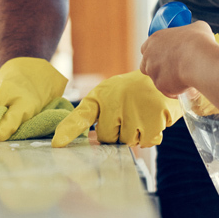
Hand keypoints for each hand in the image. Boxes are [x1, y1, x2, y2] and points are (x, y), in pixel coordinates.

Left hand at [52, 70, 182, 147]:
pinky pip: (148, 141)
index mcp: (100, 96)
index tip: (57, 144)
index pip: (82, 115)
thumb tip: (66, 142)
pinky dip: (152, 135)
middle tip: (127, 116)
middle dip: (117, 133)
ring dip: (136, 135)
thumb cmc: (128, 91)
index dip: (68, 131)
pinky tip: (153, 118)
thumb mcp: (106, 95)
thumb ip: (89, 116)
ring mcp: (136, 110)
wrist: (161, 73)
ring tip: (141, 115)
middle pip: (108, 139)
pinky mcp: (155, 116)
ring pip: (129, 142)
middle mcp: (116, 102)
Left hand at [139, 20, 218, 97]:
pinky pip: (167, 90)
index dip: (156, 53)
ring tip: (183, 79)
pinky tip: (186, 87)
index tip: (166, 56)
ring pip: (157, 79)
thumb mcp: (197, 27)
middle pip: (146, 65)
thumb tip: (196, 34)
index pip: (146, 48)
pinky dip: (175, 90)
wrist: (199, 59)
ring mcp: (153, 71)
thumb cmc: (198, 41)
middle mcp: (149, 55)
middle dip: (157, 69)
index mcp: (154, 39)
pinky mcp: (160, 85)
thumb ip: (190, 31)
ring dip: (167, 80)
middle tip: (172, 69)